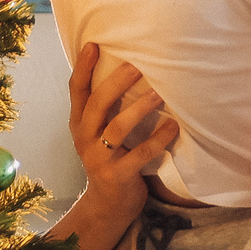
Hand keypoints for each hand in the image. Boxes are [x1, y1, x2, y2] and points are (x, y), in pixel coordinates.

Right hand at [70, 43, 178, 202]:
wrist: (108, 205)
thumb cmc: (110, 159)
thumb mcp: (98, 133)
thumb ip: (105, 108)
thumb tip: (124, 67)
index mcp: (79, 124)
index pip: (76, 90)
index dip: (83, 67)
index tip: (94, 44)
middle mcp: (85, 138)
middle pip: (96, 104)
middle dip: (116, 83)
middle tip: (137, 65)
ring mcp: (99, 158)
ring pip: (116, 129)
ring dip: (138, 109)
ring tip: (159, 94)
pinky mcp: (118, 176)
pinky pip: (139, 155)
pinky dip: (158, 140)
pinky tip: (173, 126)